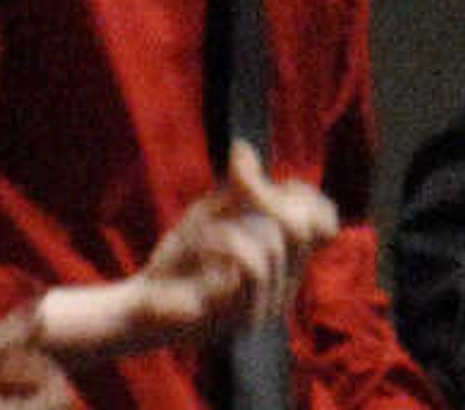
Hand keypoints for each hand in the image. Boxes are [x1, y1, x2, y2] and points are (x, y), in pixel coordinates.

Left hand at [141, 142, 340, 338]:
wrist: (139, 305)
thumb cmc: (179, 262)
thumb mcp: (211, 214)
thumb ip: (236, 187)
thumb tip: (243, 148)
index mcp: (285, 265)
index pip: (325, 227)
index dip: (305, 196)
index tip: (271, 185)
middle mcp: (283, 288)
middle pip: (305, 228)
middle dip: (268, 196)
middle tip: (236, 185)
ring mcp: (263, 306)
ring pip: (274, 244)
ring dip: (232, 222)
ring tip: (202, 229)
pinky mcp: (239, 316)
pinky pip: (249, 263)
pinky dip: (224, 240)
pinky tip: (200, 240)